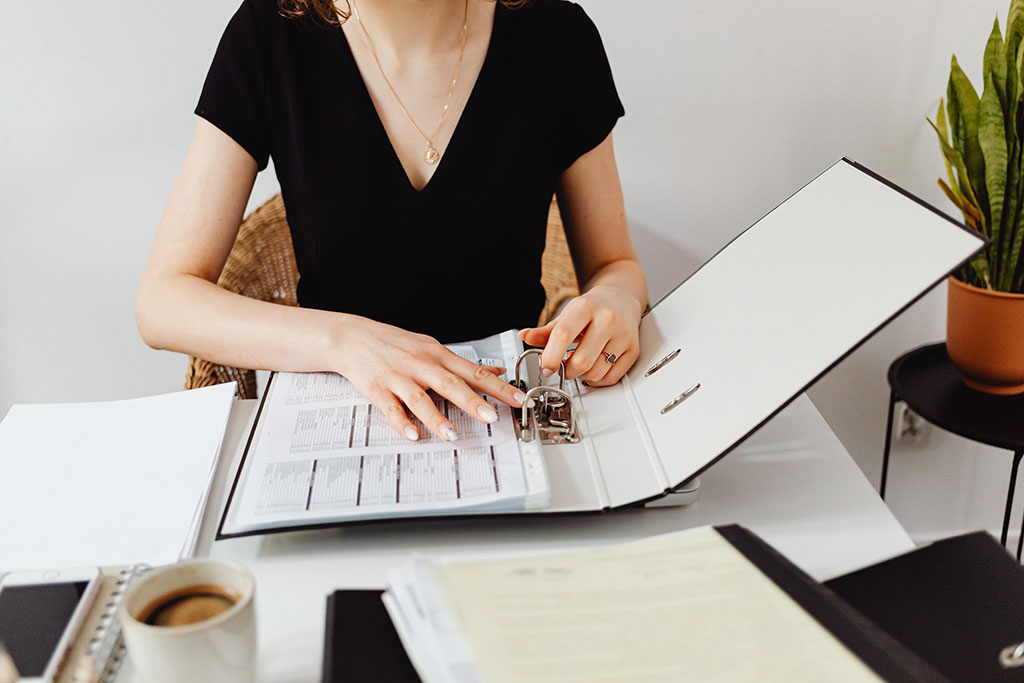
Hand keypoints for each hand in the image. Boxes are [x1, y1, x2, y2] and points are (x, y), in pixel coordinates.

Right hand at [332, 317, 526, 441]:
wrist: (353, 337)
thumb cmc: (394, 342)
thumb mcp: (431, 346)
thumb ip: (461, 363)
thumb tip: (493, 371)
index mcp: (437, 354)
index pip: (474, 372)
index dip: (498, 386)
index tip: (518, 399)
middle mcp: (420, 365)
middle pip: (450, 384)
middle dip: (472, 401)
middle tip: (491, 416)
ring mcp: (398, 377)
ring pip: (420, 399)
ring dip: (436, 418)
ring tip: (452, 435)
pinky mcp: (378, 390)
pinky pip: (391, 409)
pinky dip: (402, 423)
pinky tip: (413, 434)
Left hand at [519, 285, 642, 386]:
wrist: (621, 296)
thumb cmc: (593, 307)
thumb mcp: (567, 313)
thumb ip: (546, 330)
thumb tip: (526, 336)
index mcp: (586, 308)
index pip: (564, 335)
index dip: (551, 357)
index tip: (546, 368)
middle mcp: (607, 320)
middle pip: (581, 361)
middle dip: (567, 371)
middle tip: (563, 368)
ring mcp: (623, 336)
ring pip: (596, 373)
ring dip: (582, 376)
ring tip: (579, 365)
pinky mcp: (633, 349)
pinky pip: (611, 378)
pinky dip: (598, 380)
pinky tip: (594, 368)